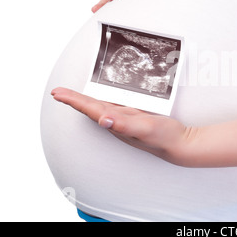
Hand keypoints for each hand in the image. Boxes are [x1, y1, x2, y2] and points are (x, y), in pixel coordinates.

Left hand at [51, 87, 189, 163]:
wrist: (179, 144)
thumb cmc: (162, 137)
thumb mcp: (144, 128)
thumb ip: (124, 124)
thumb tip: (103, 119)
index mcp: (116, 123)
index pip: (90, 109)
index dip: (73, 101)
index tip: (57, 93)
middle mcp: (117, 122)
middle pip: (91, 108)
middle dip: (74, 100)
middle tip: (58, 92)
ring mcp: (125, 121)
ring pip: (101, 108)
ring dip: (86, 101)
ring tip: (73, 96)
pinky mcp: (134, 118)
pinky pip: (114, 108)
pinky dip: (104, 102)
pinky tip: (106, 99)